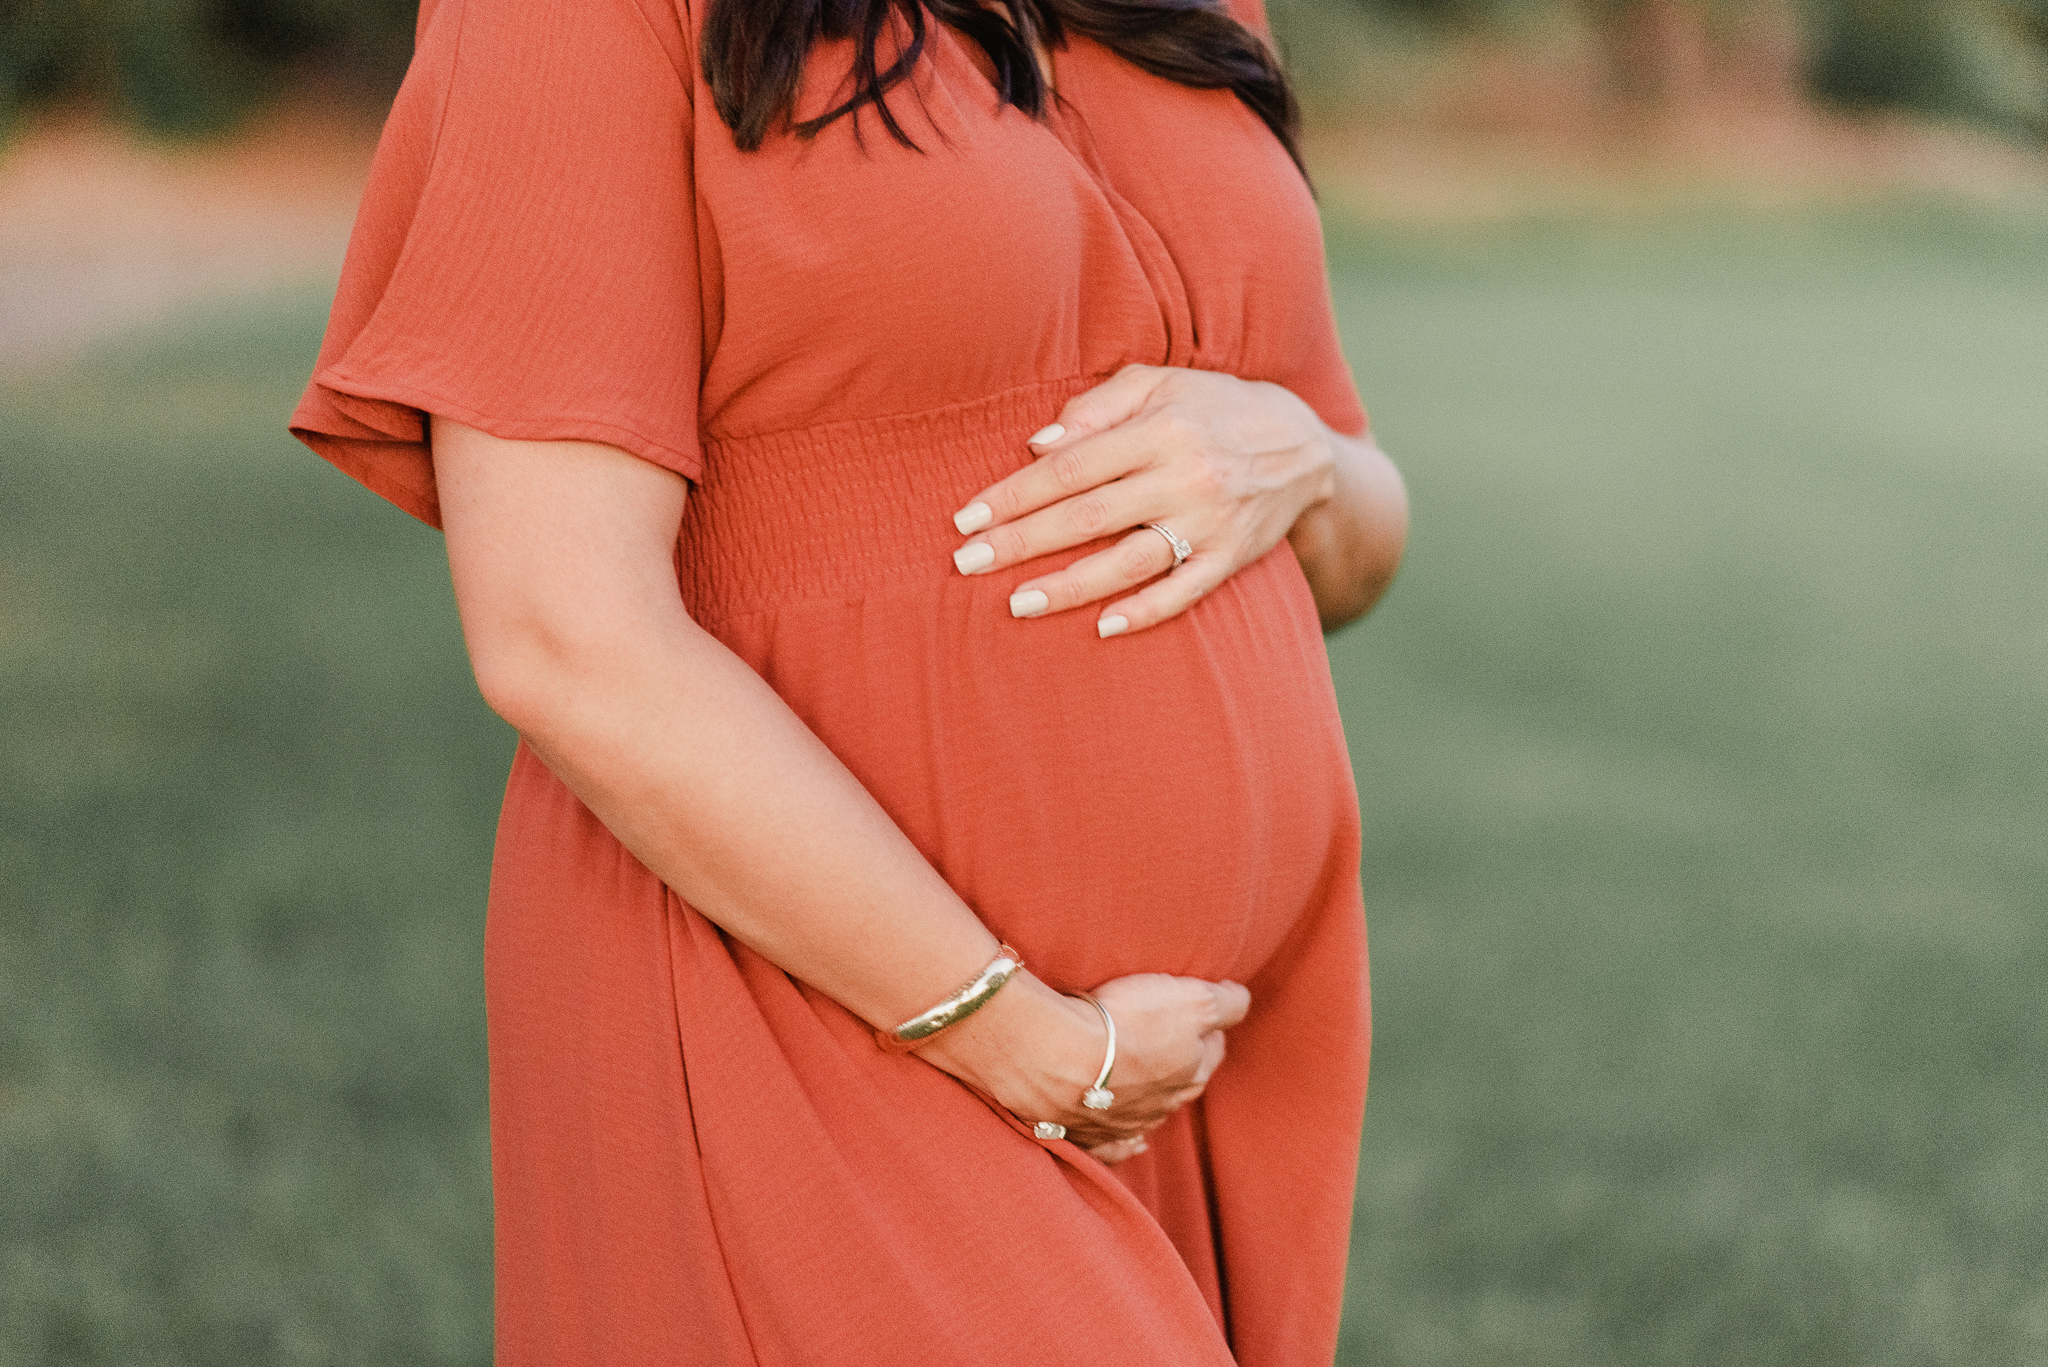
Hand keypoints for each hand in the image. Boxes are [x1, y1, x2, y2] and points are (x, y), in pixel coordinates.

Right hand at [926, 971, 1248, 1156]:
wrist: (1052, 1055)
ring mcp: (1122, 1124)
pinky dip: (1123, 1143)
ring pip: (1148, 1113)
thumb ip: (1227, 1003)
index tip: (1196, 1011)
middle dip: (1179, 1062)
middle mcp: (1162, 1106)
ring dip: (1149, 1097)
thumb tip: (1241, 1001)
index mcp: (1190, 1073)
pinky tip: (1130, 1141)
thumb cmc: (1123, 1023)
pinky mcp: (1082, 1134)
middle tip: (1166, 1037)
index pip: (1211, 1049)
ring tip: (1144, 1078)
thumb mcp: (1193, 1000)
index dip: (1206, 1027)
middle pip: (1180, 1082)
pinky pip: (1111, 1146)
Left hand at [948, 365, 1337, 636]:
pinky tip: (1102, 628)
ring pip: (1130, 562)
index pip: (1071, 467)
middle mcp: (1186, 477)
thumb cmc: (1210, 407)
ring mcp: (1210, 523)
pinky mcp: (1231, 558)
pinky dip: (1144, 612)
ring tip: (1018, 604)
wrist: (1301, 446)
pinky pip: (1183, 593)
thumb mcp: (1159, 383)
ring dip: (1070, 586)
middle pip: (1089, 517)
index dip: (1015, 495)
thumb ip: (1095, 408)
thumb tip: (1036, 446)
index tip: (968, 519)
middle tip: (967, 564)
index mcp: (1161, 429)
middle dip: (1022, 542)